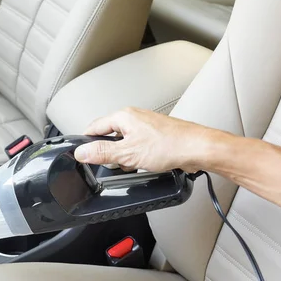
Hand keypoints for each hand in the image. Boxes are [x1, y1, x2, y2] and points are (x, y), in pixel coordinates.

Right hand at [74, 107, 214, 172]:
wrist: (197, 148)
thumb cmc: (170, 145)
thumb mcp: (128, 153)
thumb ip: (102, 152)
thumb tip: (82, 152)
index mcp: (123, 116)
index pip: (94, 127)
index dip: (86, 142)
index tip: (83, 155)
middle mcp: (134, 117)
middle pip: (109, 136)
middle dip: (109, 153)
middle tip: (115, 163)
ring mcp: (145, 126)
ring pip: (123, 144)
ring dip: (124, 157)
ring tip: (134, 164)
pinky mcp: (155, 136)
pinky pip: (137, 147)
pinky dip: (137, 157)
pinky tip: (145, 164)